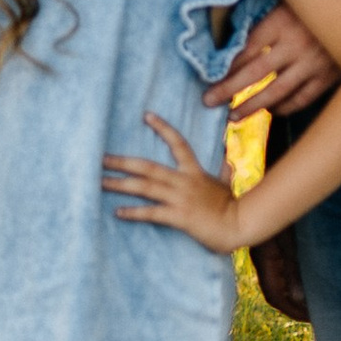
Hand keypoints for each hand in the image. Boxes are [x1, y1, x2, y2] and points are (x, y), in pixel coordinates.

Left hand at [102, 113, 243, 251]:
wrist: (240, 224)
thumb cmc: (232, 206)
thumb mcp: (226, 184)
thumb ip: (223, 171)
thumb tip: (227, 161)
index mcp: (194, 171)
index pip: (178, 143)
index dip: (162, 128)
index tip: (146, 115)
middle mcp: (184, 181)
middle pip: (147, 167)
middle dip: (122, 162)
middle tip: (100, 159)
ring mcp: (180, 198)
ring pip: (145, 187)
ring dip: (120, 184)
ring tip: (100, 182)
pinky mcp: (179, 216)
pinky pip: (152, 212)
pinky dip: (134, 212)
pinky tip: (118, 212)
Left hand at [204, 2, 340, 118]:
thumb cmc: (319, 1)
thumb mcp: (289, 0)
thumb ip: (266, 20)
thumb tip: (234, 41)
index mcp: (282, 21)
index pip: (247, 49)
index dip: (227, 66)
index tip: (210, 78)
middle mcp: (296, 44)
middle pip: (255, 73)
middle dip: (228, 89)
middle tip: (208, 101)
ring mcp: (314, 63)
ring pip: (277, 91)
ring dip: (253, 106)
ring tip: (233, 115)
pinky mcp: (329, 76)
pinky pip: (302, 99)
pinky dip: (285, 108)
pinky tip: (271, 111)